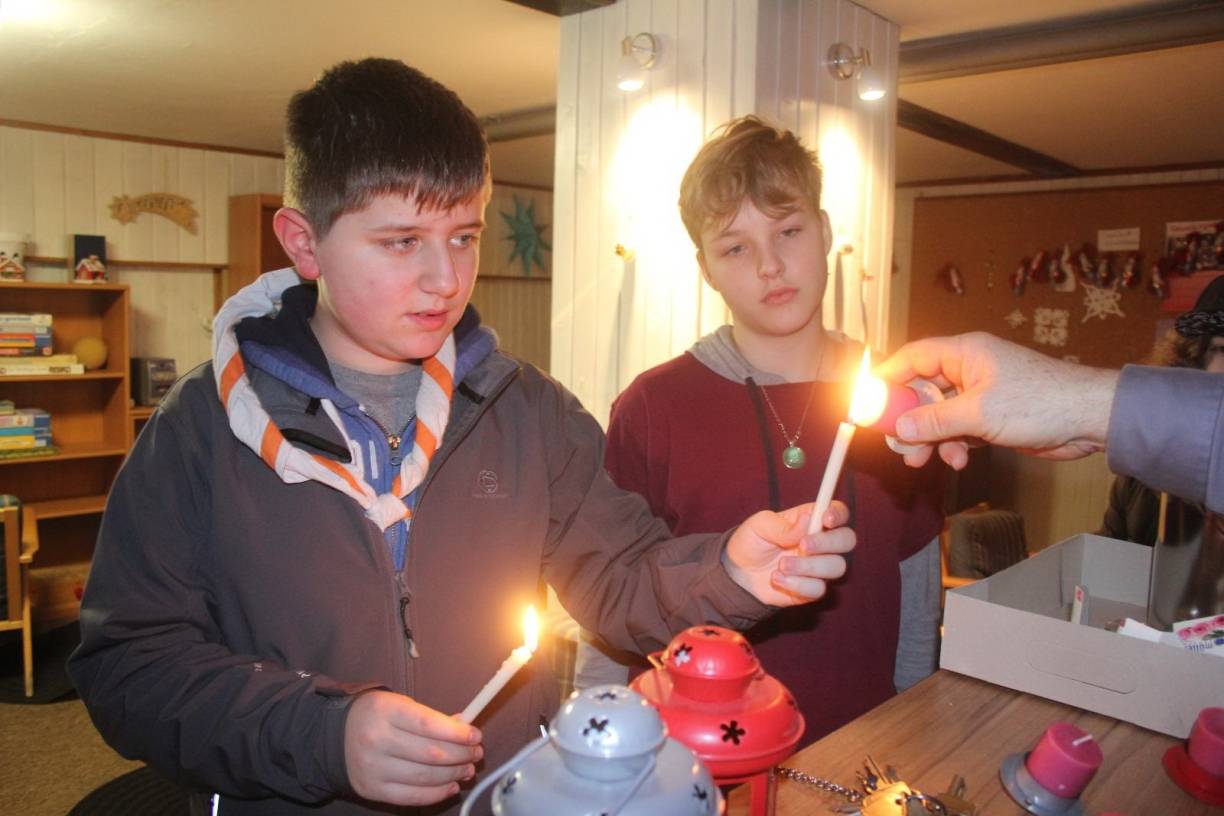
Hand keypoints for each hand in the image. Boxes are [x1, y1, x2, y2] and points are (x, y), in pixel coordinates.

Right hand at [344, 690, 482, 805]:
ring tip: (467, 770)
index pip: (429, 725)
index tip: (476, 736)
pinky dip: (436, 794)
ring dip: (453, 775)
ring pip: (424, 776)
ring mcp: (373, 768)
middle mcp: (377, 740)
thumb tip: (464, 729)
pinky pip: (411, 796)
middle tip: (476, 754)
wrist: (333, 737)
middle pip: (431, 753)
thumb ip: (431, 717)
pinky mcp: (371, 790)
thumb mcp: (399, 704)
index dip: (458, 734)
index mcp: (386, 711)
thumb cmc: (374, 716)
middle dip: (461, 755)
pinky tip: (450, 786)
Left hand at [724, 500, 853, 605]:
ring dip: (808, 566)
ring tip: (781, 565)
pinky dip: (797, 584)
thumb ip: (785, 525)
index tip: (825, 519)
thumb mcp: (760, 526)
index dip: (838, 514)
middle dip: (828, 543)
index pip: (838, 512)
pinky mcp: (812, 589)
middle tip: (803, 546)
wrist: (738, 574)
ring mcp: (819, 567)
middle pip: (847, 540)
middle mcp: (821, 543)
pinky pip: (819, 588)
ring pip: (837, 566)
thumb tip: (808, 519)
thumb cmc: (751, 542)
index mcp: (811, 520)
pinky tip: (777, 579)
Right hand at [876, 332, 1118, 468]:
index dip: (887, 378)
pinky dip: (953, 444)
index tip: (868, 402)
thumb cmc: (1040, 401)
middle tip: (896, 443)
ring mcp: (980, 393)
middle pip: (922, 390)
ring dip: (930, 438)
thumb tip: (899, 427)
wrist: (1088, 419)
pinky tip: (958, 460)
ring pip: (938, 414)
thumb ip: (934, 420)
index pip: (912, 358)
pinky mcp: (992, 416)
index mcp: (964, 353)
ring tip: (925, 461)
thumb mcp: (978, 413)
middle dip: (908, 419)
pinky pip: (958, 428)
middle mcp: (969, 369)